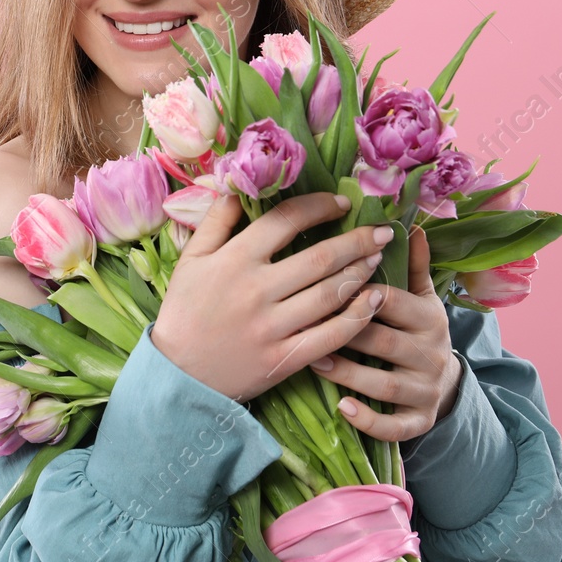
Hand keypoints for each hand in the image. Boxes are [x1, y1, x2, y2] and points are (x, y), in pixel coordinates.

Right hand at [150, 191, 394, 402]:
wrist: (178, 375)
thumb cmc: (185, 311)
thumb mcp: (191, 259)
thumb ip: (216, 220)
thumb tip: (242, 187)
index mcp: (234, 259)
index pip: (286, 220)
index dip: (320, 207)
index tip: (342, 203)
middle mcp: (256, 290)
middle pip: (320, 258)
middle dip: (358, 240)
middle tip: (382, 230)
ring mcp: (272, 327)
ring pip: (330, 295)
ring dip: (361, 273)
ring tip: (378, 259)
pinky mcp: (284, 359)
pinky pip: (331, 335)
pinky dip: (358, 317)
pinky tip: (374, 300)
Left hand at [308, 224, 463, 442]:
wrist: (444, 382)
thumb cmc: (416, 330)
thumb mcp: (421, 297)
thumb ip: (413, 264)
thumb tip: (409, 224)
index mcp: (429, 318)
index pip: (394, 302)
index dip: (362, 293)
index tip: (325, 283)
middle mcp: (431, 354)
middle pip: (385, 343)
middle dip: (347, 334)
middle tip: (304, 323)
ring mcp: (425, 390)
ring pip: (383, 385)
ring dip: (348, 375)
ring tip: (314, 361)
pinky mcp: (418, 421)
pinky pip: (393, 426)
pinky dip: (368, 420)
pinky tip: (342, 409)